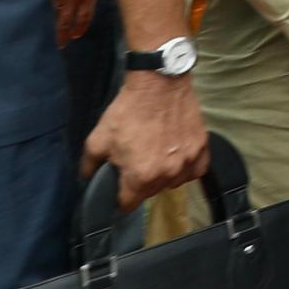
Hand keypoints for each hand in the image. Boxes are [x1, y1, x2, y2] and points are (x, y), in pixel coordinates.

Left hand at [52, 0, 105, 45]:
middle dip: (60, 34)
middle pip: (62, 21)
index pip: (51, 13)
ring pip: (76, 21)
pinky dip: (83, 24)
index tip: (44, 32)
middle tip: (59, 43)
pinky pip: (88, 14)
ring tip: (70, 38)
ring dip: (73, 31)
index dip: (47, 24)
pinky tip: (80, 30)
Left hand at [83, 68, 208, 208]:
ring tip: (156, 160)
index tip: (119, 188)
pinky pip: (196, 170)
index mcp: (140, 176)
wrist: (158, 83)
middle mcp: (167, 173)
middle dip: (141, 184)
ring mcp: (188, 161)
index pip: (128, 205)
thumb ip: (89, 166)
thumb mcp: (97, 139)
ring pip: (174, 183)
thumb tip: (86, 181)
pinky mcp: (202, 147)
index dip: (119, 198)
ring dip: (164, 177)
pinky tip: (177, 158)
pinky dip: (187, 168)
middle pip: (151, 193)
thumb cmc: (128, 111)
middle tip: (134, 164)